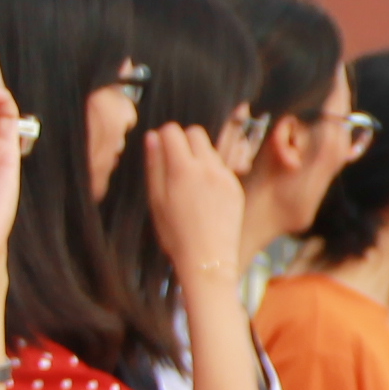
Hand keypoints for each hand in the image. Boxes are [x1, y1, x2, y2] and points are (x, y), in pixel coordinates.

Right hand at [141, 120, 248, 284]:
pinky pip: (222, 167)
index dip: (164, 136)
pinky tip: (205, 193)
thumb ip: (154, 165)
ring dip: (199, 155)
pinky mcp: (236, 186)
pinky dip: (212, 171)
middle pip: (196, 133)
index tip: (161, 148)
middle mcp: (207, 167)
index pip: (173, 131)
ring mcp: (225, 176)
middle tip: (175, 162)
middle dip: (184, 140)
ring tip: (190, 181)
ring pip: (211, 149)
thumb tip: (152, 137)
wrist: (208, 258)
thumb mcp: (156, 200)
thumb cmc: (175, 234)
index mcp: (183, 169)